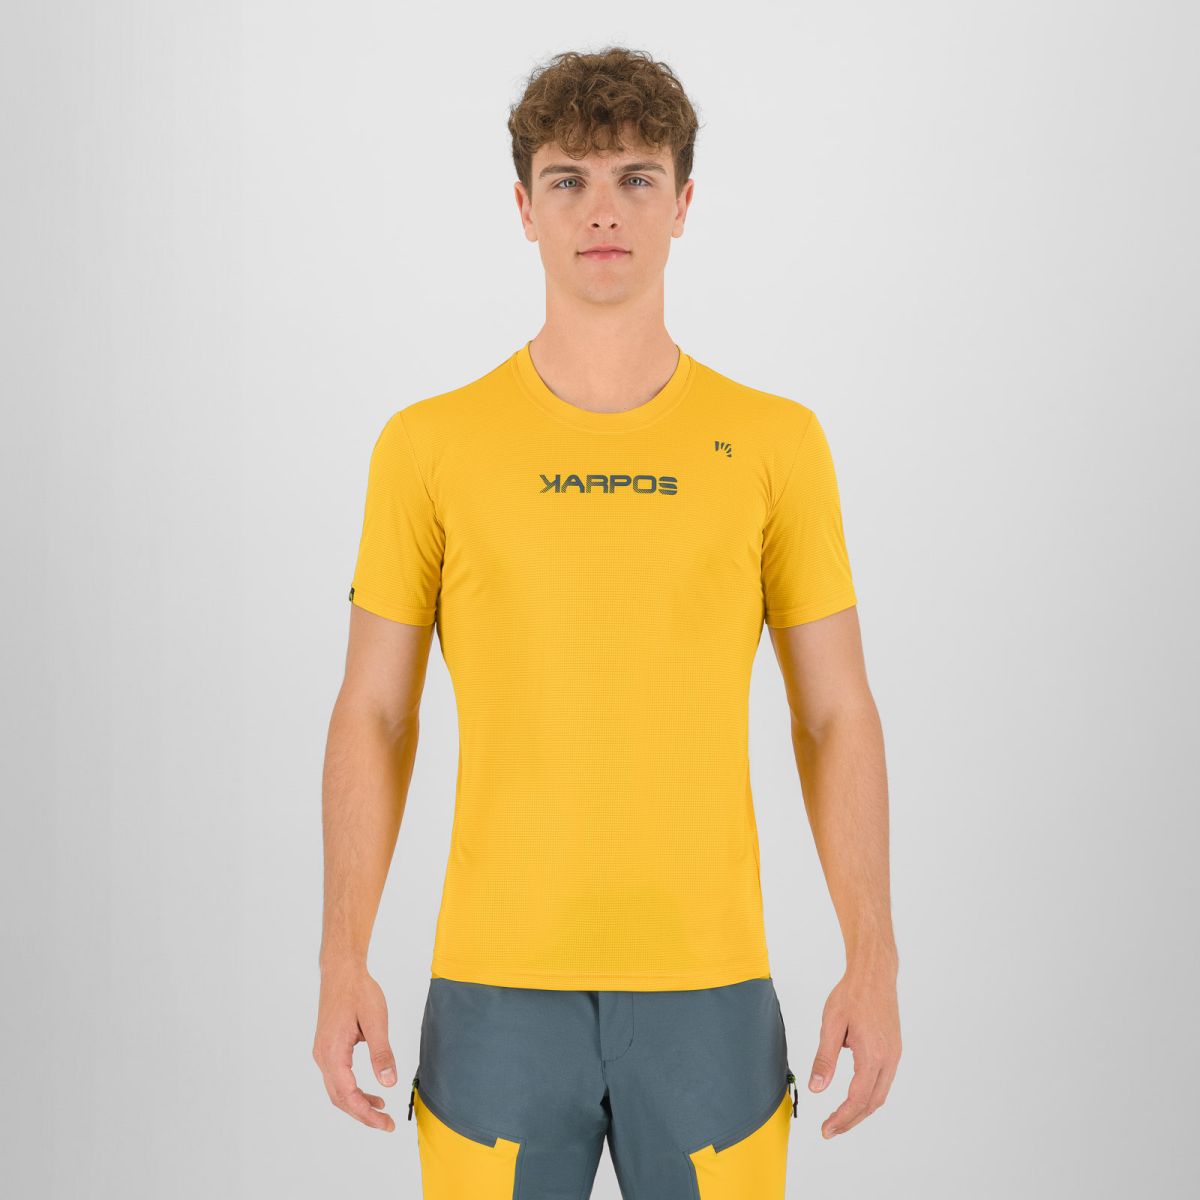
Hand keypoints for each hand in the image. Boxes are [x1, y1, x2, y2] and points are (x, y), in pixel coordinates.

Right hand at [312, 961, 398, 1130]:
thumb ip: (382, 1052)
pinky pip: (338, 1078)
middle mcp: (323, 1056)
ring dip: (358, 1104)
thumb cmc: (358, 991)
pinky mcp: (327, 1049)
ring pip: (337, 1090)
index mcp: (333, 1052)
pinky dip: (353, 1090)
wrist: (341, 971)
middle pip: (340, 1098)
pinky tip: (370, 1091)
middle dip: (363, 1114)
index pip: (347, 1095)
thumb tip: (389, 1083)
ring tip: (382, 1110)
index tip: (386, 1124)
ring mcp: (322, 1053)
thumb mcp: (376, 1020)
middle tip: (387, 1124)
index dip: (366, 1114)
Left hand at [809, 967, 900, 1137]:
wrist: (874, 974)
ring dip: (860, 1110)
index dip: (842, 1118)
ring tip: (840, 1118)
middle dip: (851, 1120)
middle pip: (872, 1103)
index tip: (826, 1130)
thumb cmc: (852, 994)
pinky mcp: (894, 1050)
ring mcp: (894, 1055)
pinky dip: (868, 1095)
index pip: (857, 1099)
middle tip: (830, 1130)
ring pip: (880, 1094)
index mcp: (873, 1055)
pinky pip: (883, 1082)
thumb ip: (824, 1058)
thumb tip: (817, 1088)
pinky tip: (854, 1096)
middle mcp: (889, 1059)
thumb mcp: (831, 1023)